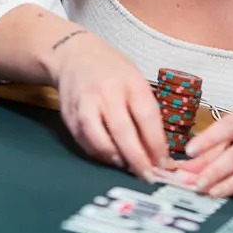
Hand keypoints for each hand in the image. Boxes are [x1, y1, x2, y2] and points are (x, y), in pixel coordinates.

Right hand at [50, 31, 170, 179]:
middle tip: (147, 177)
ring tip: (126, 167)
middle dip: (137, 159)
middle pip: (123, 132)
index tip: (164, 164)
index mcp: (130, 82)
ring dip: (115, 158)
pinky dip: (98, 153)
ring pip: (99, 139)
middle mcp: (107, 92)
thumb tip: (158, 152)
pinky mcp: (68, 115)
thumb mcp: (135, 82)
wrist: (75, 55)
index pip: (147, 116)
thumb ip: (145, 113)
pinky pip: (84, 141)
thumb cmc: (113, 72)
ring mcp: (85, 103)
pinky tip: (109, 156)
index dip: (156, 144)